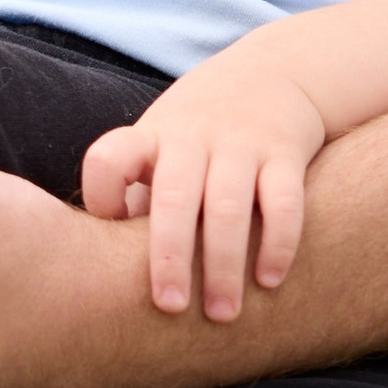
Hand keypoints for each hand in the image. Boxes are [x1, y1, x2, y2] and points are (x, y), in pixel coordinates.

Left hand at [82, 54, 325, 320]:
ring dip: (224, 265)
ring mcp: (241, 143)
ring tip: (223, 314)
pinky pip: (283, 202)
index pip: (109, 159)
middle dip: (170, 258)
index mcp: (151, 138)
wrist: (272, 73)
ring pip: (229, 208)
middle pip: (174, 198)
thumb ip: (137, 201)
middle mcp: (192, 137)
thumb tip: (110, 275)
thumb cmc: (197, 134)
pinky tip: (270, 281)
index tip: (108, 237)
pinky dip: (278, 244)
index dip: (102, 198)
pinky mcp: (285, 152)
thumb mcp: (158, 148)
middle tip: (171, 308)